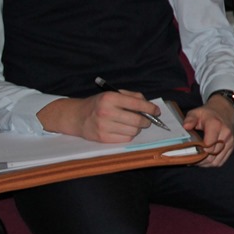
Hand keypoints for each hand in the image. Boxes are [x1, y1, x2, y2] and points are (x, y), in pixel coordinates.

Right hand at [37, 91, 154, 141]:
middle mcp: (106, 112)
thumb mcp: (113, 94)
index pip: (137, 104)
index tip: (156, 111)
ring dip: (137, 128)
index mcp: (110, 98)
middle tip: (147, 120)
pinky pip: (126, 139)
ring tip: (132, 124)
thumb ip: (133, 97)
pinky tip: (124, 129)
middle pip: (137, 121)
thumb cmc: (99, 104)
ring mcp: (103, 126)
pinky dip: (129, 134)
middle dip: (146, 121)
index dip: (150, 108)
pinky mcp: (103, 138)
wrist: (77, 116)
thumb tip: (149, 106)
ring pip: (133, 131)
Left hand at [184, 95, 233, 165]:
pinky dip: (211, 163)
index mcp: (216, 125)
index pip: (208, 145)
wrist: (225, 111)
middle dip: (199, 159)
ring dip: (205, 163)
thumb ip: (190, 119)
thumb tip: (186, 127)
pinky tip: (204, 160)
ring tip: (196, 160)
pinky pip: (221, 161)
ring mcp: (230, 142)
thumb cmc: (208, 113)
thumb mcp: (196, 112)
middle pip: (212, 155)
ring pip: (216, 161)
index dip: (198, 151)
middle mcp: (225, 134)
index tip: (189, 151)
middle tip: (190, 158)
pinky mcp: (231, 147)